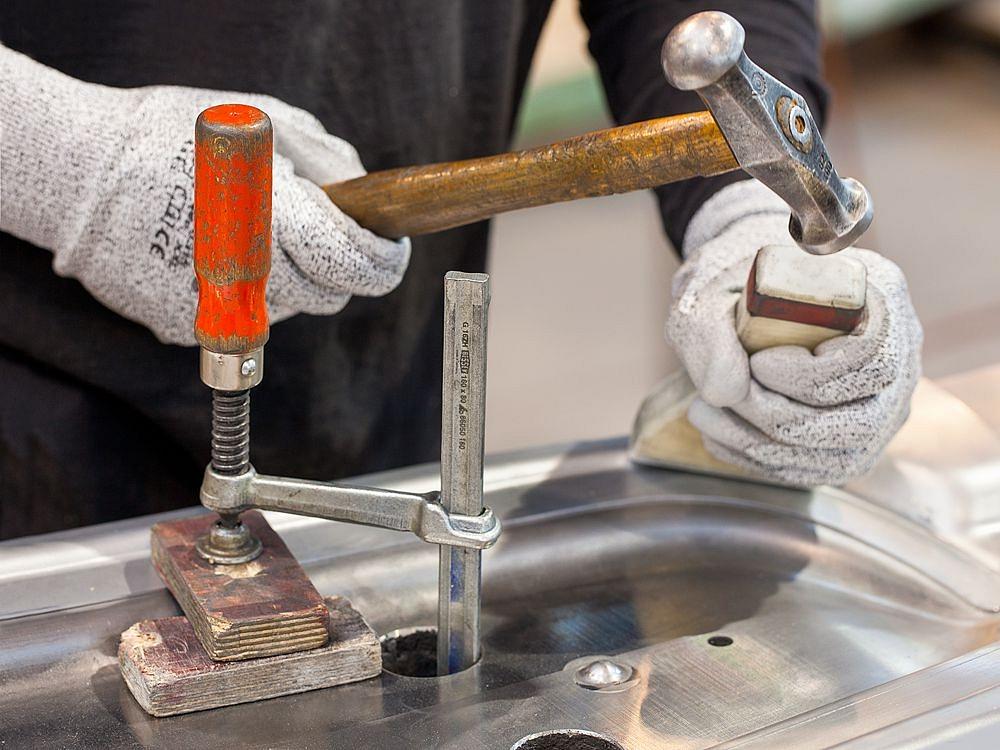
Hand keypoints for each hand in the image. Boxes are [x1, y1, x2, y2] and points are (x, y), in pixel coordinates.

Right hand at [1, 45, 408, 344]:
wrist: (74, 171)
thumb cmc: (169, 137)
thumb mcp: (261, 122)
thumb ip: (326, 157)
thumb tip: (367, 192)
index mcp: (268, 215)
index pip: (349, 260)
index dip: (383, 263)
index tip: (393, 253)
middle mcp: (243, 269)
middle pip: (326, 296)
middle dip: (338, 270)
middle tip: (323, 237)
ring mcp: (211, 304)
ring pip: (284, 309)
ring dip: (287, 280)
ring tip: (254, 236)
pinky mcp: (183, 326)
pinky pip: (240, 318)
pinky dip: (244, 293)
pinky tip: (218, 255)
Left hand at [667, 180, 922, 485]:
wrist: (742, 296)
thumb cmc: (732, 286)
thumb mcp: (708, 293)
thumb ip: (709, 331)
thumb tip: (727, 392)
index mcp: (878, 300)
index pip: (869, 359)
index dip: (807, 375)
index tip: (755, 362)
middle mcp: (897, 357)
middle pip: (860, 419)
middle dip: (777, 418)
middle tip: (714, 398)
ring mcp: (881, 405)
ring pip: (839, 455)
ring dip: (761, 446)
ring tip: (702, 414)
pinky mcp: (852, 439)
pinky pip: (818, 469)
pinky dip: (762, 460)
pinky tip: (718, 436)